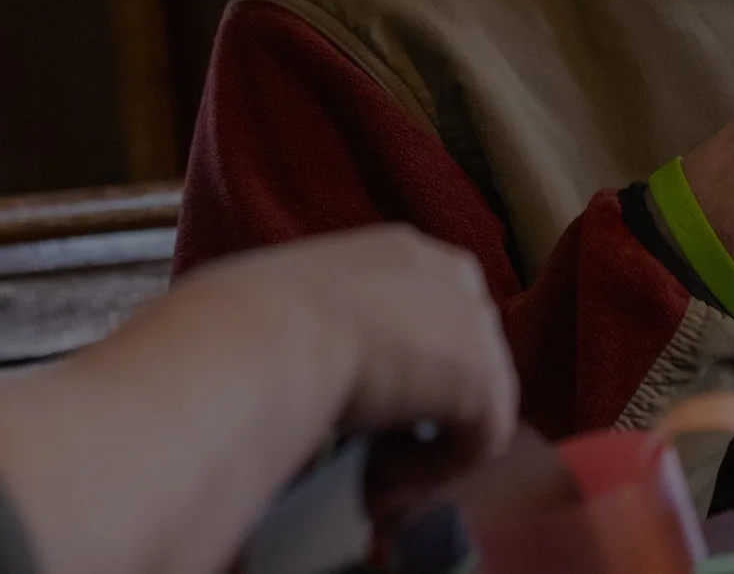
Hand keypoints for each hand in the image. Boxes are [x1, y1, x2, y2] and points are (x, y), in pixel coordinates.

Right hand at [249, 226, 520, 467]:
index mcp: (402, 252)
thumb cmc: (246, 319)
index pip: (428, 314)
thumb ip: (317, 326)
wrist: (263, 337)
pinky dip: (430, 474)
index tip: (358, 415)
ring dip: (423, 449)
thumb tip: (294, 362)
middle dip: (421, 411)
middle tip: (364, 454)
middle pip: (458, 358)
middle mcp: (452, 278)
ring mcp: (478, 326)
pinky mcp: (487, 382)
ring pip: (470, 405)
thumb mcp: (288, 305)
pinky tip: (377, 481)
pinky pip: (478, 444)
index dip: (403, 370)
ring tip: (365, 477)